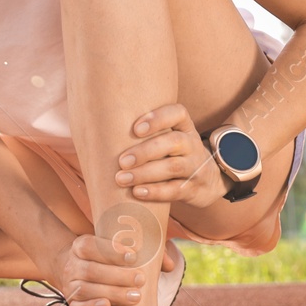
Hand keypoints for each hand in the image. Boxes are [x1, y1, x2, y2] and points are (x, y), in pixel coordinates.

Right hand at [50, 234, 148, 305]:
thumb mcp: (117, 249)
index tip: (133, 256)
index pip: (90, 246)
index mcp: (80, 246)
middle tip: (140, 279)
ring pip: (87, 290)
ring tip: (135, 296)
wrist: (76, 271)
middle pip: (91, 270)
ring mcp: (70, 286)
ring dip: (112, 293)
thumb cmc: (106, 260)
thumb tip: (169, 265)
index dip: (110, 251)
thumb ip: (144, 252)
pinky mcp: (71, 303)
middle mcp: (72, 265)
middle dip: (117, 276)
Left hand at [115, 103, 229, 208]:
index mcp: (184, 127)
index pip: (178, 113)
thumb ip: (145, 132)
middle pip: (174, 142)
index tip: (135, 129)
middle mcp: (192, 144)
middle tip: (122, 161)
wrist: (208, 182)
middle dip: (145, 151)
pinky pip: (176, 190)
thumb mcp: (168, 138)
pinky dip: (156, 192)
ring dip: (145, 173)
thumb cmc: (173, 155)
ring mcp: (196, 167)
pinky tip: (137, 192)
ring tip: (121, 178)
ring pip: (173, 167)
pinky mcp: (194, 189)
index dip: (158, 118)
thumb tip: (97, 128)